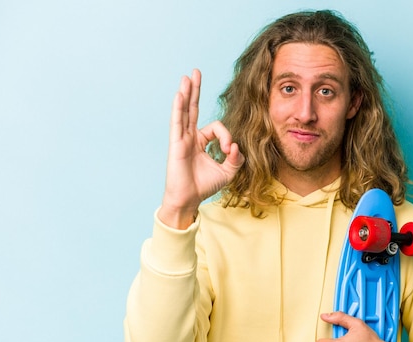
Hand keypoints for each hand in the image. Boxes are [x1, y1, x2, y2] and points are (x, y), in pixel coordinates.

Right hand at [159, 69, 243, 228]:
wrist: (189, 199)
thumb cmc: (205, 186)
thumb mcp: (228, 171)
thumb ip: (236, 158)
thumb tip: (236, 146)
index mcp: (202, 141)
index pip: (217, 128)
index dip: (226, 136)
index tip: (229, 150)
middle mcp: (190, 136)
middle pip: (193, 108)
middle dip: (195, 90)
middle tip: (196, 72)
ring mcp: (182, 139)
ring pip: (185, 111)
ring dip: (187, 93)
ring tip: (187, 77)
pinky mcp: (176, 144)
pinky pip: (177, 122)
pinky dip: (178, 108)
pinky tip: (180, 94)